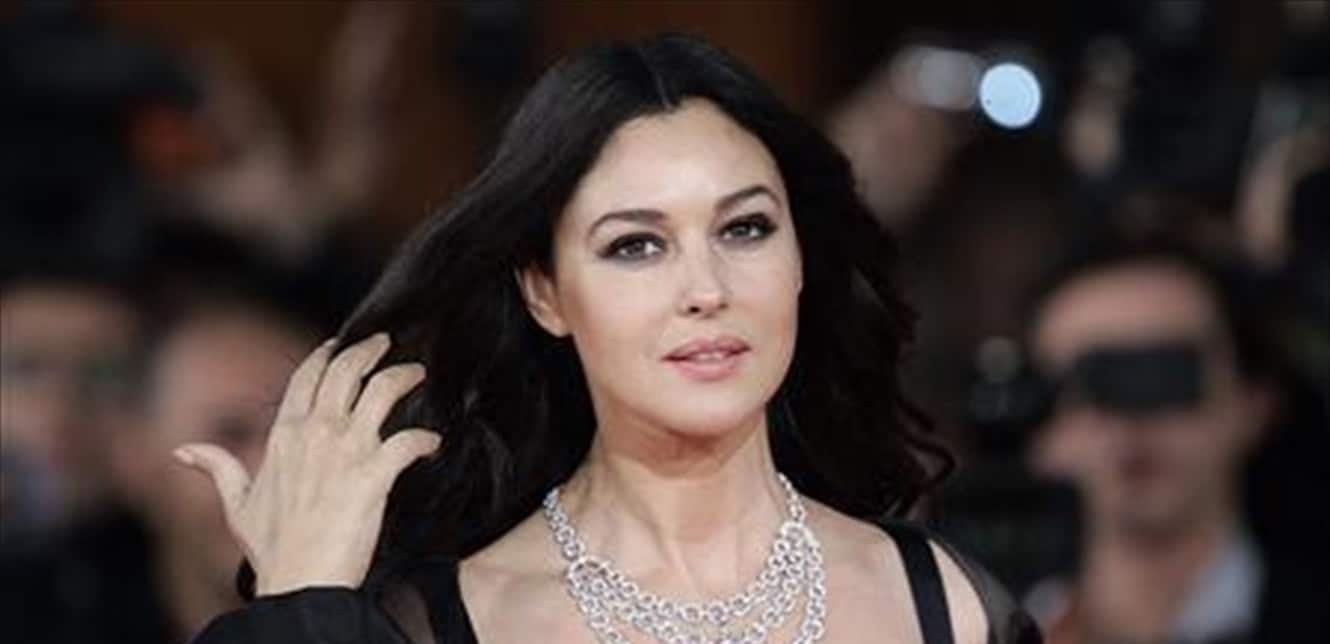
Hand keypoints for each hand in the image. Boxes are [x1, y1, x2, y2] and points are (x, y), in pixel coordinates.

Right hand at [174, 332, 439, 595]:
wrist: (300, 583)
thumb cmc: (272, 549)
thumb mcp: (237, 506)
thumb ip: (218, 469)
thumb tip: (183, 450)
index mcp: (284, 437)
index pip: (305, 378)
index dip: (325, 354)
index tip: (340, 342)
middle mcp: (315, 434)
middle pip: (345, 371)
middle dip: (368, 350)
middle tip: (386, 342)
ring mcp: (346, 451)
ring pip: (381, 391)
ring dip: (402, 376)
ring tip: (415, 373)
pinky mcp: (374, 474)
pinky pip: (408, 441)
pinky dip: (425, 439)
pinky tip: (432, 442)